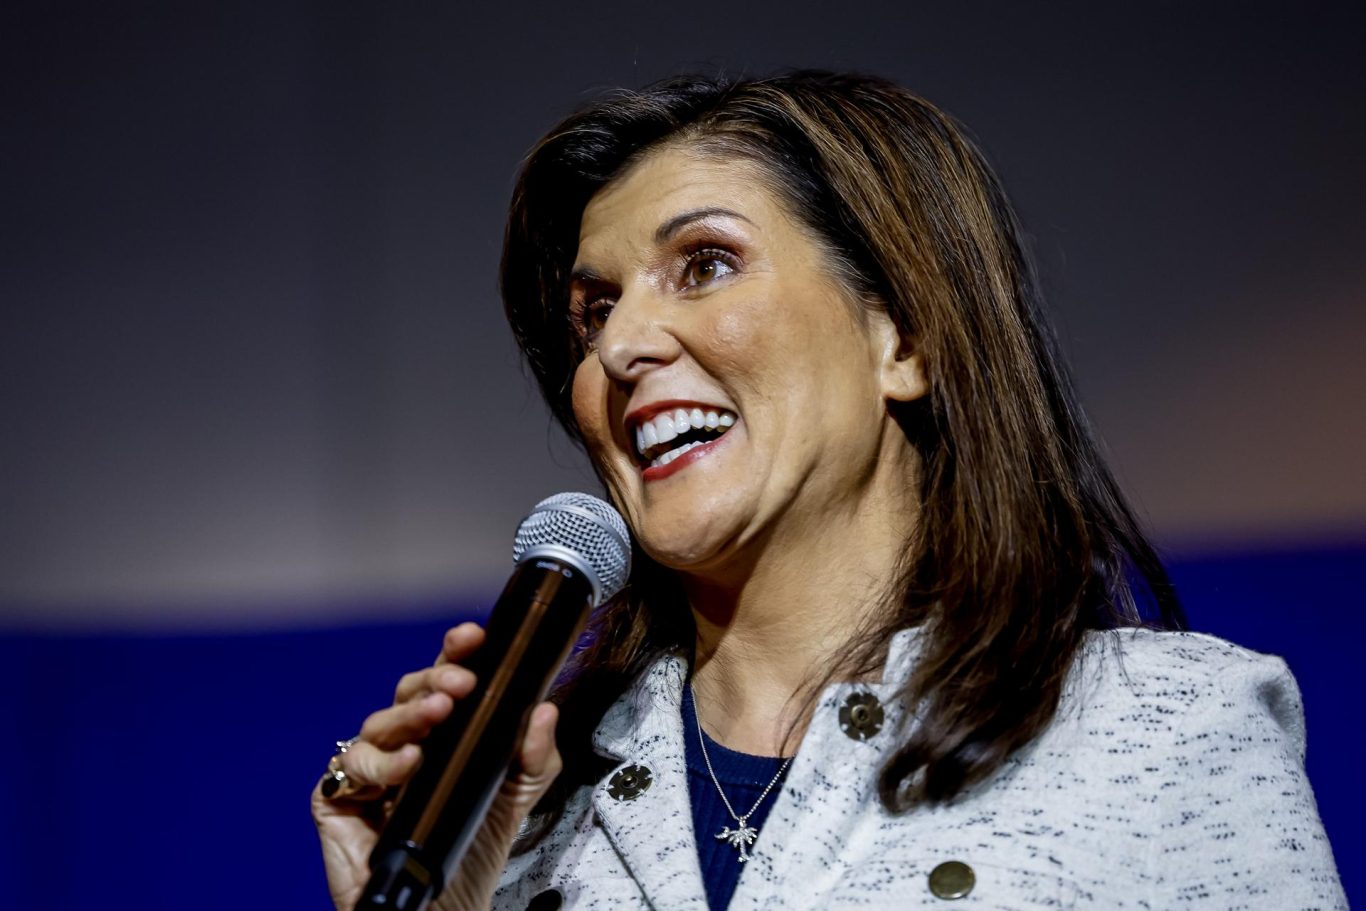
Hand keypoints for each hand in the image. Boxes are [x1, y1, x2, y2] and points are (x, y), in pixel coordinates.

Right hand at [312, 622, 562, 910]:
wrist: (445, 910)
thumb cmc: (472, 848)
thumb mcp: (518, 797)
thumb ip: (534, 755)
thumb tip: (545, 711)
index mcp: (442, 732)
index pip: (444, 681)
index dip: (454, 654)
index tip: (473, 637)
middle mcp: (403, 743)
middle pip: (408, 694)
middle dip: (434, 680)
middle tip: (462, 683)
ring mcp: (369, 769)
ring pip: (379, 724)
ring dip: (409, 715)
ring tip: (439, 715)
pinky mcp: (338, 799)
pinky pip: (351, 767)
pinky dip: (382, 762)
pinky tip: (410, 765)